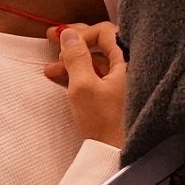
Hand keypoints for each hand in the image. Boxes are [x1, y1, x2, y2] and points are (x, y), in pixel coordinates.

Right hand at [43, 23, 128, 147]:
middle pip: (103, 43)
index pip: (107, 31)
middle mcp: (134, 63)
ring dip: (74, 61)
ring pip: (99, 60)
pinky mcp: (121, 91)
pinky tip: (61, 78)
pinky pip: (100, 74)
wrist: (117, 152)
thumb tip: (68, 32)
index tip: (59, 39)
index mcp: (131, 58)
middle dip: (75, 43)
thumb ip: (76, 57)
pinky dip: (82, 73)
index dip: (81, 33)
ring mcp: (128, 78)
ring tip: (50, 69)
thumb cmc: (104, 119)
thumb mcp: (83, 86)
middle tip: (50, 40)